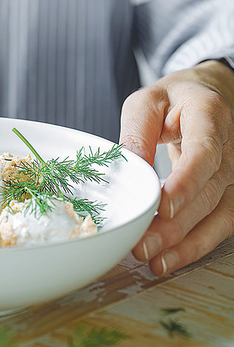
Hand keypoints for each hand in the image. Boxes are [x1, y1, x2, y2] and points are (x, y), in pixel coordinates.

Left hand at [120, 60, 233, 275]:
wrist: (205, 94)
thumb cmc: (172, 98)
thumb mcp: (145, 103)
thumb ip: (137, 133)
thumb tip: (130, 171)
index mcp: (209, 116)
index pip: (205, 152)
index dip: (187, 181)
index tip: (163, 206)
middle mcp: (230, 147)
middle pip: (210, 192)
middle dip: (176, 224)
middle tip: (143, 245)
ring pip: (219, 214)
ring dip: (186, 242)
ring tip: (154, 261)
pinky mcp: (229, 191)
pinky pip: (220, 223)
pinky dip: (195, 245)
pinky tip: (169, 259)